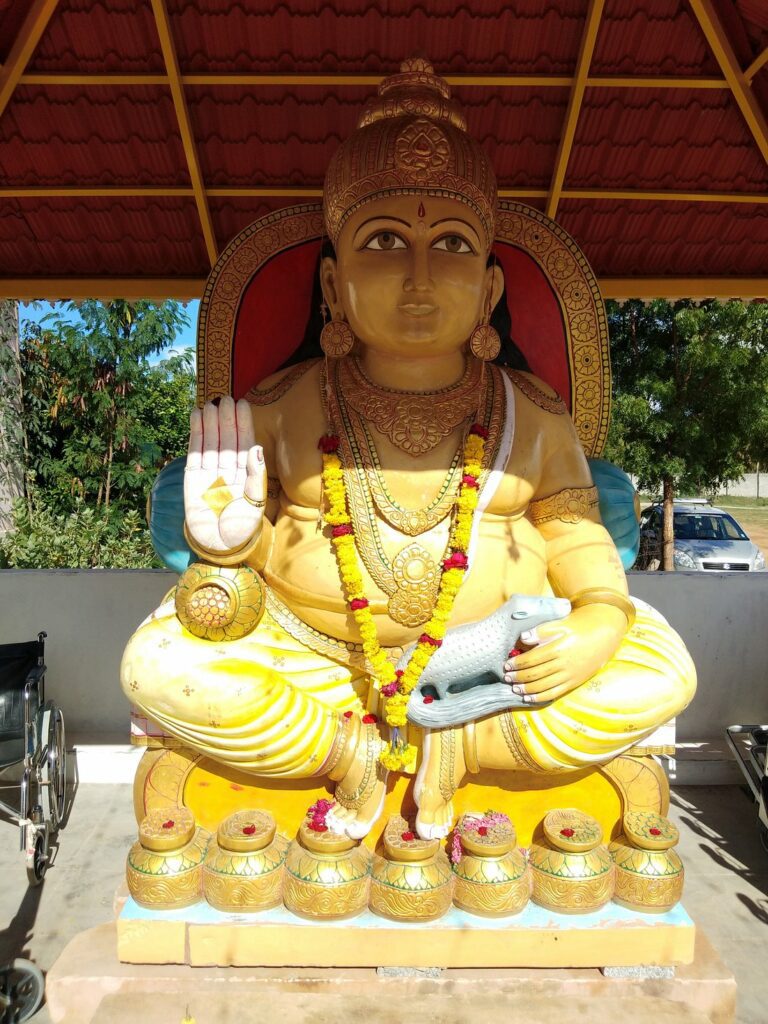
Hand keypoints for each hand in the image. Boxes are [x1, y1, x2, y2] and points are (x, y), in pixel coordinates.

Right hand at [184, 396, 266, 554]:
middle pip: (228, 438)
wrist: (218, 547)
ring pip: (211, 441)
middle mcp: (229, 469)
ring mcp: (210, 471)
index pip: (245, 443)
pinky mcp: (193, 476)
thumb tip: (257, 450)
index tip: (242, 404)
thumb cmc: (241, 529)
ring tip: (211, 403)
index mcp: (246, 473)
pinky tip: (197, 415)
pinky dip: (196, 433)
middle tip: (225, 398)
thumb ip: (256, 477)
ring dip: (211, 421)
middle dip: (227, 419)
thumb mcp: (255, 504)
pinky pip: (195, 451)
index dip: (244, 424)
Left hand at [502, 605, 626, 703]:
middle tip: (506, 677)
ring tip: (514, 688)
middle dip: (518, 677)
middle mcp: (564, 664)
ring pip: (543, 686)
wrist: (604, 634)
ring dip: (526, 689)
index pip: (532, 659)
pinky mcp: (574, 682)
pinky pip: (555, 693)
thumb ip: (541, 631)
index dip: (517, 664)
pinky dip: (540, 697)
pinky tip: (528, 698)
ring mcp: (570, 675)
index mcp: (559, 648)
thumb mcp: (560, 623)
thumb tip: (523, 638)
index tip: (506, 664)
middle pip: (535, 674)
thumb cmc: (578, 626)